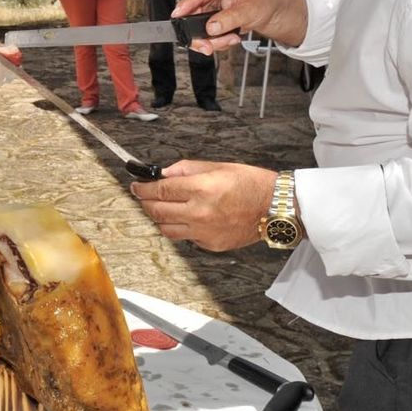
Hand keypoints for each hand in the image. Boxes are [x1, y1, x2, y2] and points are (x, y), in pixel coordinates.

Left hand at [131, 159, 274, 250]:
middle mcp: (200, 213)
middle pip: (157, 212)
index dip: (143, 188)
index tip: (137, 186)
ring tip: (164, 208)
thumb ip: (187, 169)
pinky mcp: (210, 244)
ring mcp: (204, 232)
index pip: (160, 190)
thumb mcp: (218, 166)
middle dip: (145, 203)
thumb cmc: (251, 184)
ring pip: (166, 229)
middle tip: (144, 196)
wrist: (274, 207)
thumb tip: (164, 173)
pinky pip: (185, 238)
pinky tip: (187, 218)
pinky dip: (181, 228)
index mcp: (201, 189)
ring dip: (159, 218)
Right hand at [170, 0, 273, 51]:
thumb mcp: (250, 10)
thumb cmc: (265, 0)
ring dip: (212, 40)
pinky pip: (206, 34)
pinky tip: (230, 38)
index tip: (177, 16)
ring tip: (231, 39)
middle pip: (192, 15)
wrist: (273, 9)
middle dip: (201, 35)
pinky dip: (217, 42)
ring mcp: (210, 7)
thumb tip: (211, 27)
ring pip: (197, 28)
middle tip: (209, 46)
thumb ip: (230, 18)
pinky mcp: (212, 19)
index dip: (186, 5)